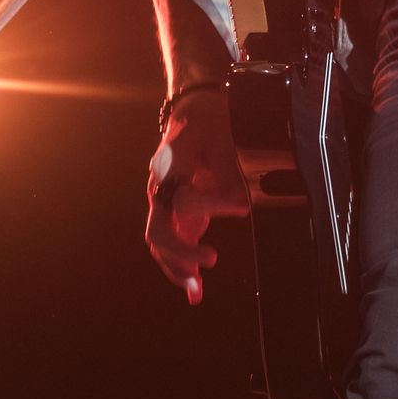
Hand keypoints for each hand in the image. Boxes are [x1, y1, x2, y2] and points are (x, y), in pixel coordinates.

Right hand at [145, 86, 250, 303]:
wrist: (196, 106)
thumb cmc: (209, 119)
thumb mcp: (222, 138)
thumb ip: (227, 173)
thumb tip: (239, 207)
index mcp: (168, 172)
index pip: (173, 205)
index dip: (204, 210)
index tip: (239, 210)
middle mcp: (162, 191)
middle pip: (158, 233)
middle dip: (178, 255)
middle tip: (207, 265)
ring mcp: (169, 202)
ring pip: (163, 243)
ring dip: (177, 267)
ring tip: (196, 292)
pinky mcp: (181, 210)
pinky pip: (176, 243)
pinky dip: (183, 266)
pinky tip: (196, 291)